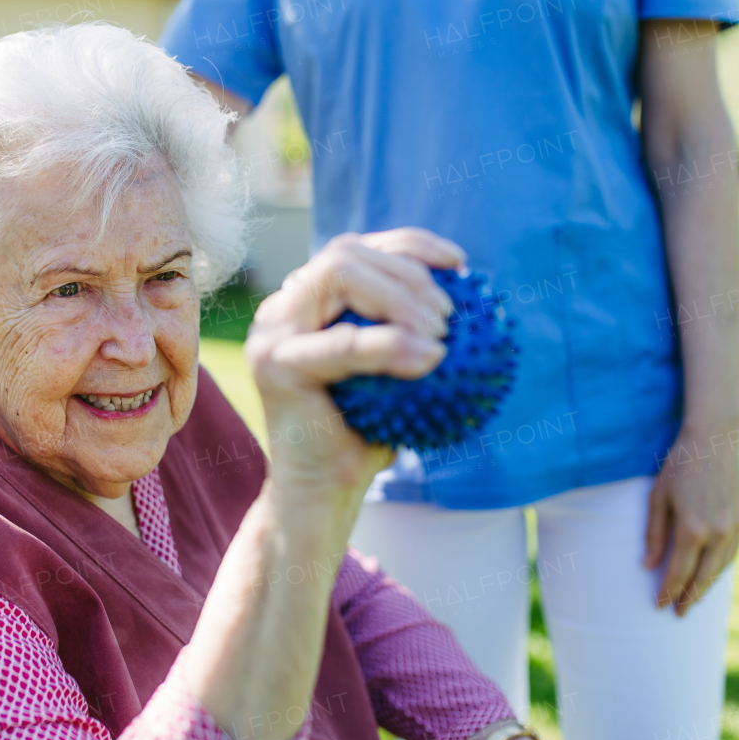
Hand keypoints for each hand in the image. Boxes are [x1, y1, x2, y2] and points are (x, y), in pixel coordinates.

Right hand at [244, 228, 464, 495]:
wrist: (325, 494)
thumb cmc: (367, 436)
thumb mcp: (393, 372)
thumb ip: (408, 327)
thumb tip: (467, 291)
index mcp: (304, 303)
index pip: (354, 248)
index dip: (410, 245)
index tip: (460, 264)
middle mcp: (280, 309)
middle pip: (345, 253)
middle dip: (408, 272)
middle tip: (450, 317)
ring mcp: (272, 334)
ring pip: (339, 275)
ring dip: (400, 298)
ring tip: (441, 337)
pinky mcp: (276, 367)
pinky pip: (342, 343)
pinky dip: (390, 345)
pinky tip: (430, 359)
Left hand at [644, 422, 738, 615]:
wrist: (713, 442)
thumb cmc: (678, 466)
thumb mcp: (657, 498)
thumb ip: (653, 534)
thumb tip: (647, 565)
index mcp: (692, 528)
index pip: (679, 572)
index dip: (668, 591)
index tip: (659, 605)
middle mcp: (717, 532)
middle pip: (703, 577)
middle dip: (690, 598)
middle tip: (678, 613)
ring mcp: (733, 527)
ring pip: (721, 568)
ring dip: (707, 586)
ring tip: (693, 599)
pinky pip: (732, 553)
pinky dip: (720, 568)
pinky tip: (710, 574)